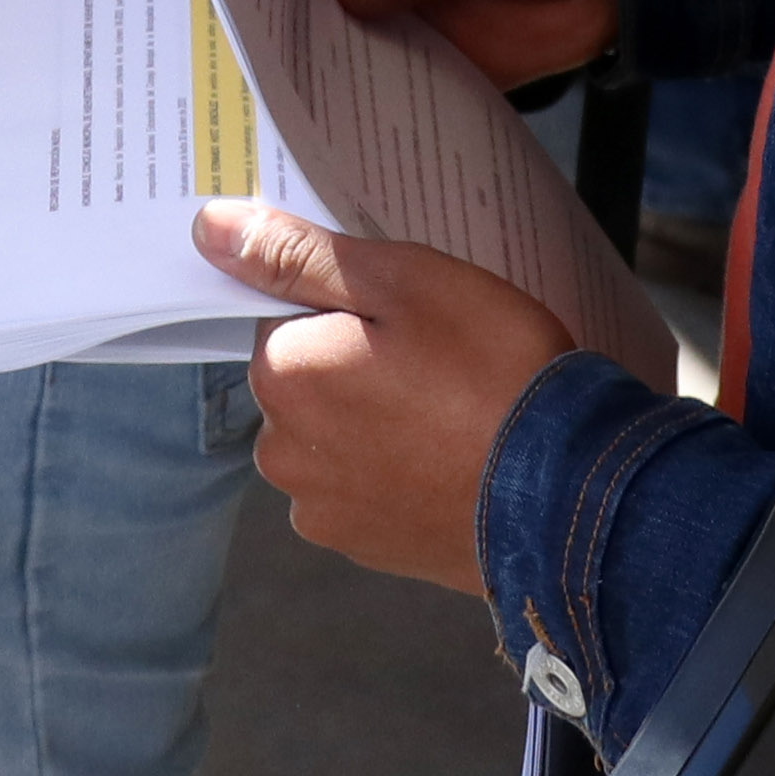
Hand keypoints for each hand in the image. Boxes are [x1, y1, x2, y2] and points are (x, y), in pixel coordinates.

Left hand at [201, 205, 577, 590]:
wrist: (565, 493)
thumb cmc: (490, 371)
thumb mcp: (402, 282)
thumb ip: (298, 255)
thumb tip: (209, 227)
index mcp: (283, 374)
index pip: (287, 316)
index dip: (349, 307)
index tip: (407, 318)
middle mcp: (282, 450)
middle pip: (306, 380)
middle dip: (354, 366)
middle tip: (437, 364)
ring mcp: (322, 508)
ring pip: (333, 437)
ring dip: (373, 423)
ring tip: (450, 415)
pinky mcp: (363, 547)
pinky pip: (362, 488)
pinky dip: (394, 472)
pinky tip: (449, 461)